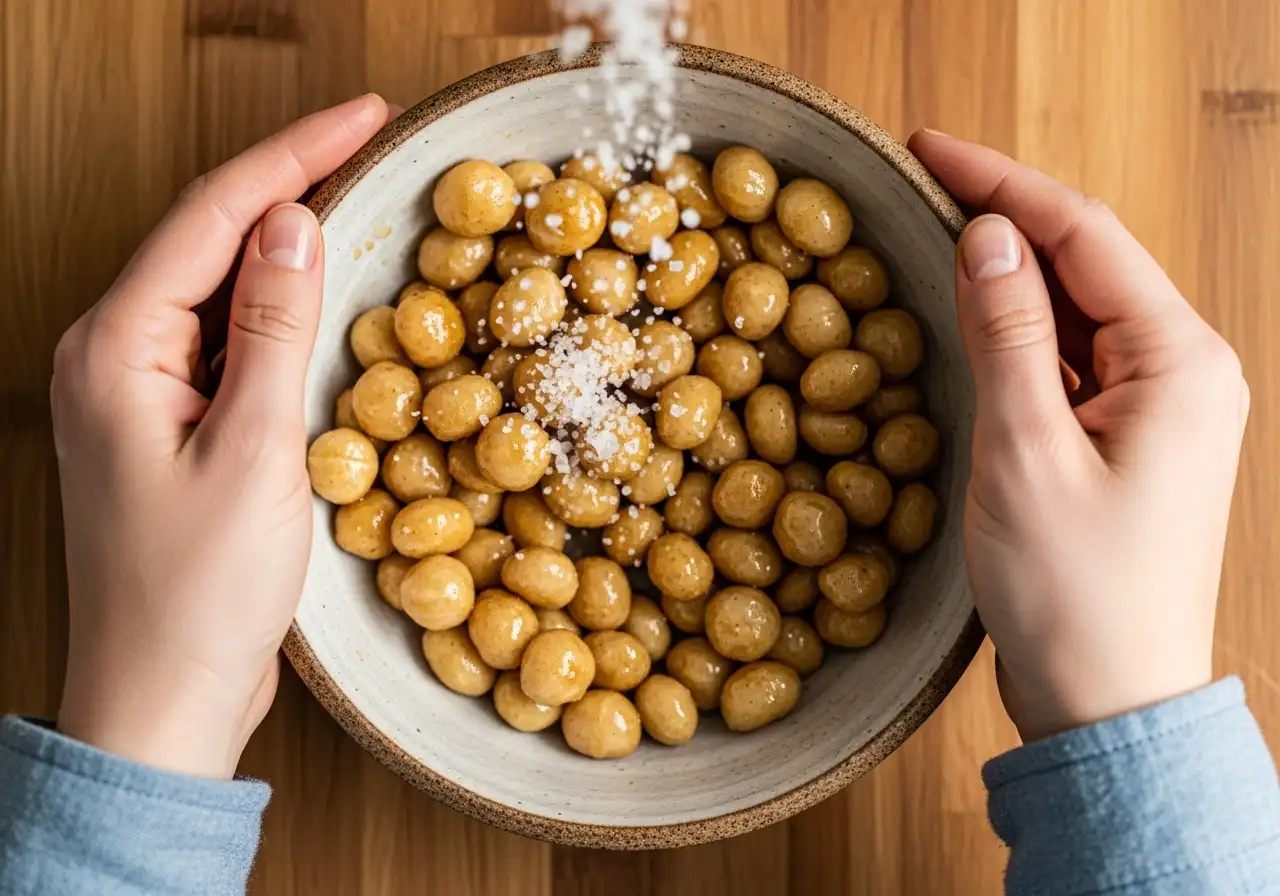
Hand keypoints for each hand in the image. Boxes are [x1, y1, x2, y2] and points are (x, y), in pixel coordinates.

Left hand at [51, 95, 391, 777]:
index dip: (293, 154)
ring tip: (361, 201)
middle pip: (208, 237)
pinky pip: (226, 340)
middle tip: (373, 144)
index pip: (211, 216)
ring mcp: (138, 390)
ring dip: (287, 244)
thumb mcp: (253, 453)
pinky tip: (323, 300)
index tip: (366, 115)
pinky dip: (279, 311)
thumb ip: (271, 331)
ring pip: (219, 287)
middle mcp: (112, 355)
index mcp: (114, 350)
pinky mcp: (169, 423)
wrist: (163, 698)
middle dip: (291, 181)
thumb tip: (291, 222)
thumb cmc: (198, 594)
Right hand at [909, 130, 1248, 741]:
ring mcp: (1156, 407)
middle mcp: (1182, 371)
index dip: (1002, 182)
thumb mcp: (1026, 451)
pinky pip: (1070, 361)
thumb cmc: (1076, 593)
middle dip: (1004, 217)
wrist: (1108, 702)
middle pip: (1085, 262)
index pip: (1085, 234)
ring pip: (1074, 309)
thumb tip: (986, 234)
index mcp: (1180, 362)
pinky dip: (1017, 332)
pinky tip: (970, 317)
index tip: (929, 149)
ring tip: (931, 237)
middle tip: (919, 184)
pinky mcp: (1123, 441)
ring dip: (1007, 273)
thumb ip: (1009, 333)